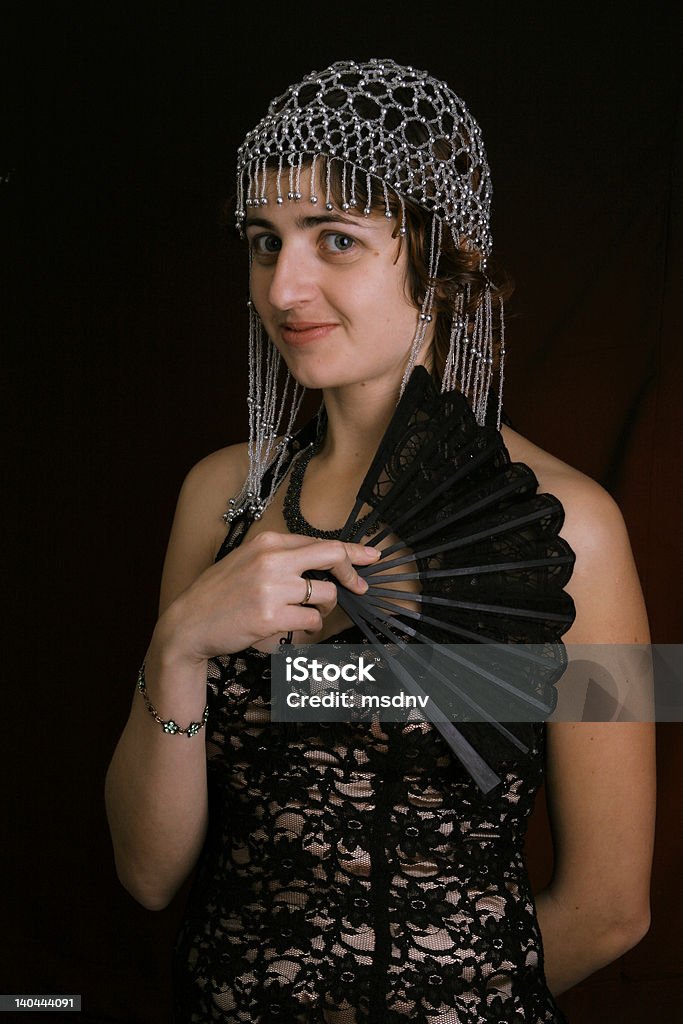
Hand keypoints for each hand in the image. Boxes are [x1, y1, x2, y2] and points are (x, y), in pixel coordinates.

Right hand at [153, 531, 380, 664]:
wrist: (188, 623)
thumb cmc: (219, 594)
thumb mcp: (247, 561)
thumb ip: (281, 557)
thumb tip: (323, 561)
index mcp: (268, 542)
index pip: (321, 542)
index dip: (352, 551)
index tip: (372, 557)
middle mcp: (272, 560)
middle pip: (333, 558)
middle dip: (352, 574)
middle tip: (358, 588)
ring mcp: (272, 588)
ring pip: (325, 596)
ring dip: (321, 610)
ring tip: (301, 615)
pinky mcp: (271, 616)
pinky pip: (311, 621)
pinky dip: (307, 628)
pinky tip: (290, 628)